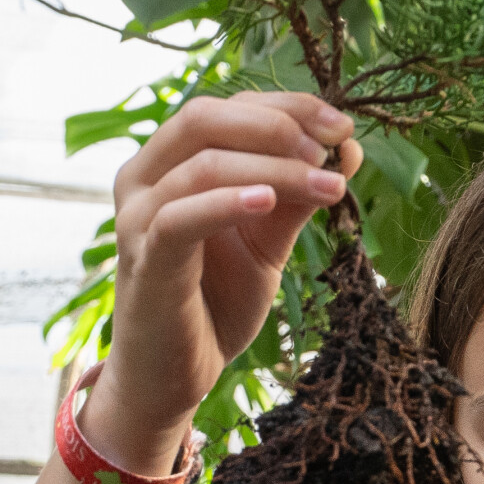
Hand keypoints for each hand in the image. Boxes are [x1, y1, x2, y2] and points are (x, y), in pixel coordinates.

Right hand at [84, 92, 361, 472]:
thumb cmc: (216, 302)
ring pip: (202, 164)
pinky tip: (270, 202)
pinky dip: (228, 201)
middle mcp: (145, 177)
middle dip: (277, 124)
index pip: (229, 108)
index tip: (344, 128)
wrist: (176, 375)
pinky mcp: (144, 257)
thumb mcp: (267, 241)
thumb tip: (346, 148)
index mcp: (173, 162)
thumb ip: (296, 195)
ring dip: (274, 168)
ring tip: (328, 184)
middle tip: (331, 149)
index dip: (288, 108)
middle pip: (205, 117)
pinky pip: (181, 216)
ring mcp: (138, 216)